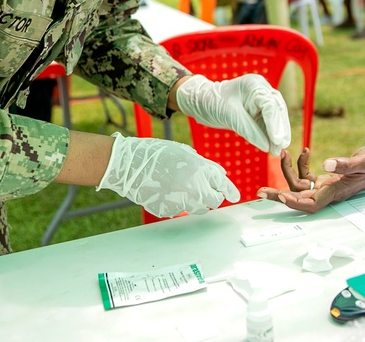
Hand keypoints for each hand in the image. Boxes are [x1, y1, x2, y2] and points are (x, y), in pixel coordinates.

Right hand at [97, 134, 239, 217]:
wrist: (130, 165)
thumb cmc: (157, 154)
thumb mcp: (185, 152)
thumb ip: (206, 165)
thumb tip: (221, 174)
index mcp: (199, 170)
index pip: (222, 185)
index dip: (229, 191)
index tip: (234, 196)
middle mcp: (193, 188)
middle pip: (213, 202)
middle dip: (212, 197)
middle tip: (204, 189)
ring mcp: (180, 201)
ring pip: (197, 208)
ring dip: (195, 200)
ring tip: (180, 186)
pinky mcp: (167, 211)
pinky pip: (179, 210)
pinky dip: (177, 203)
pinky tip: (166, 191)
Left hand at [175, 74, 290, 154]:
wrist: (199, 101)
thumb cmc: (212, 102)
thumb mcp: (230, 115)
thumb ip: (250, 130)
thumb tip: (267, 146)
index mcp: (255, 85)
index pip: (270, 105)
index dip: (275, 123)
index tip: (277, 140)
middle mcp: (261, 91)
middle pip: (277, 111)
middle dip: (280, 130)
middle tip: (282, 147)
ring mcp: (260, 101)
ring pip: (274, 119)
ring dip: (277, 135)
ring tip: (278, 152)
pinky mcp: (257, 112)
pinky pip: (266, 125)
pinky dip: (269, 136)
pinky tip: (272, 148)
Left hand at [257, 147, 364, 212]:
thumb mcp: (363, 160)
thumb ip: (345, 163)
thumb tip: (325, 163)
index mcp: (335, 192)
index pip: (312, 204)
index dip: (295, 203)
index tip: (281, 196)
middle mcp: (327, 192)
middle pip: (298, 198)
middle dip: (278, 195)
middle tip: (259, 192)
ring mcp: (324, 186)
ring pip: (299, 186)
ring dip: (287, 171)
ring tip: (282, 152)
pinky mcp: (324, 179)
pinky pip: (305, 176)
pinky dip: (300, 164)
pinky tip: (303, 150)